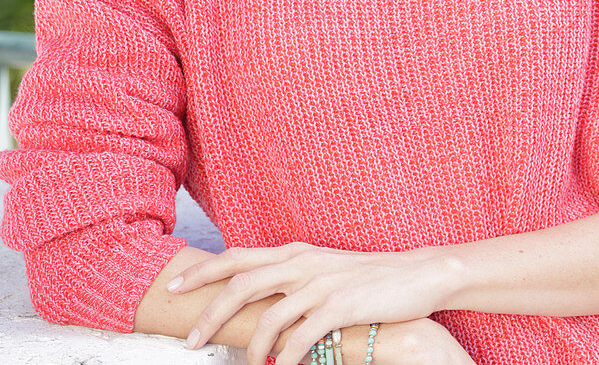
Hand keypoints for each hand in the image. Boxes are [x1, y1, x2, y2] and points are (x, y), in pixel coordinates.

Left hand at [166, 240, 456, 364]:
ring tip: (246, 364)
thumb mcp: (323, 270)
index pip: (238, 256)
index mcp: (294, 251)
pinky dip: (285, 358)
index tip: (175, 285)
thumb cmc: (366, 278)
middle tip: (189, 338)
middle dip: (209, 311)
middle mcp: (301, 262)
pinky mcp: (340, 306)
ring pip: (267, 314)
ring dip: (251, 345)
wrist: (416, 274)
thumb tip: (257, 298)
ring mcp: (320, 283)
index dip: (203, 269)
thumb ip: (291, 278)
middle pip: (241, 283)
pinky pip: (300, 337)